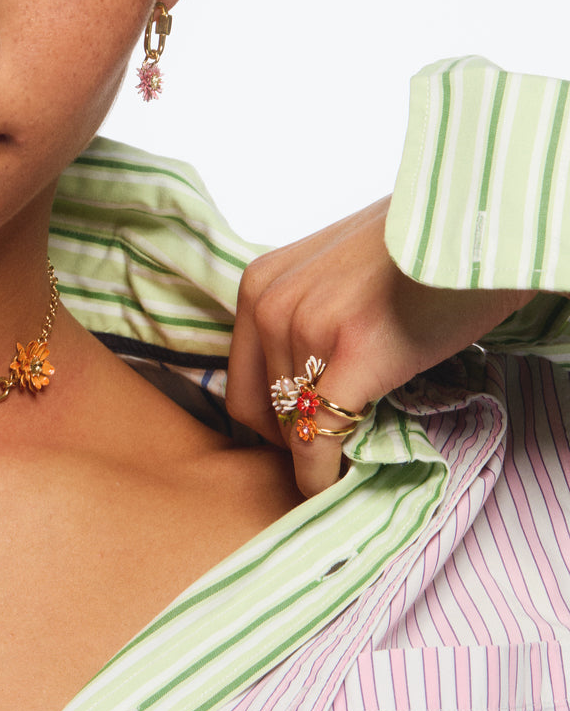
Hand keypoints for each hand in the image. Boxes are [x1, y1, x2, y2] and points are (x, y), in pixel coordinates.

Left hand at [226, 198, 533, 495]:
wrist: (470, 228)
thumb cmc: (409, 253)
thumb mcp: (328, 274)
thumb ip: (300, 317)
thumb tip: (297, 384)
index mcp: (260, 284)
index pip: (240, 382)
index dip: (272, 421)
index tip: (302, 439)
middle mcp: (270, 303)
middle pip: (258, 412)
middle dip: (290, 439)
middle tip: (329, 450)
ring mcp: (307, 326)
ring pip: (291, 429)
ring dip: (319, 452)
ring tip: (352, 451)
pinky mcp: (353, 353)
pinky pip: (320, 441)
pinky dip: (324, 475)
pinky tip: (342, 482)